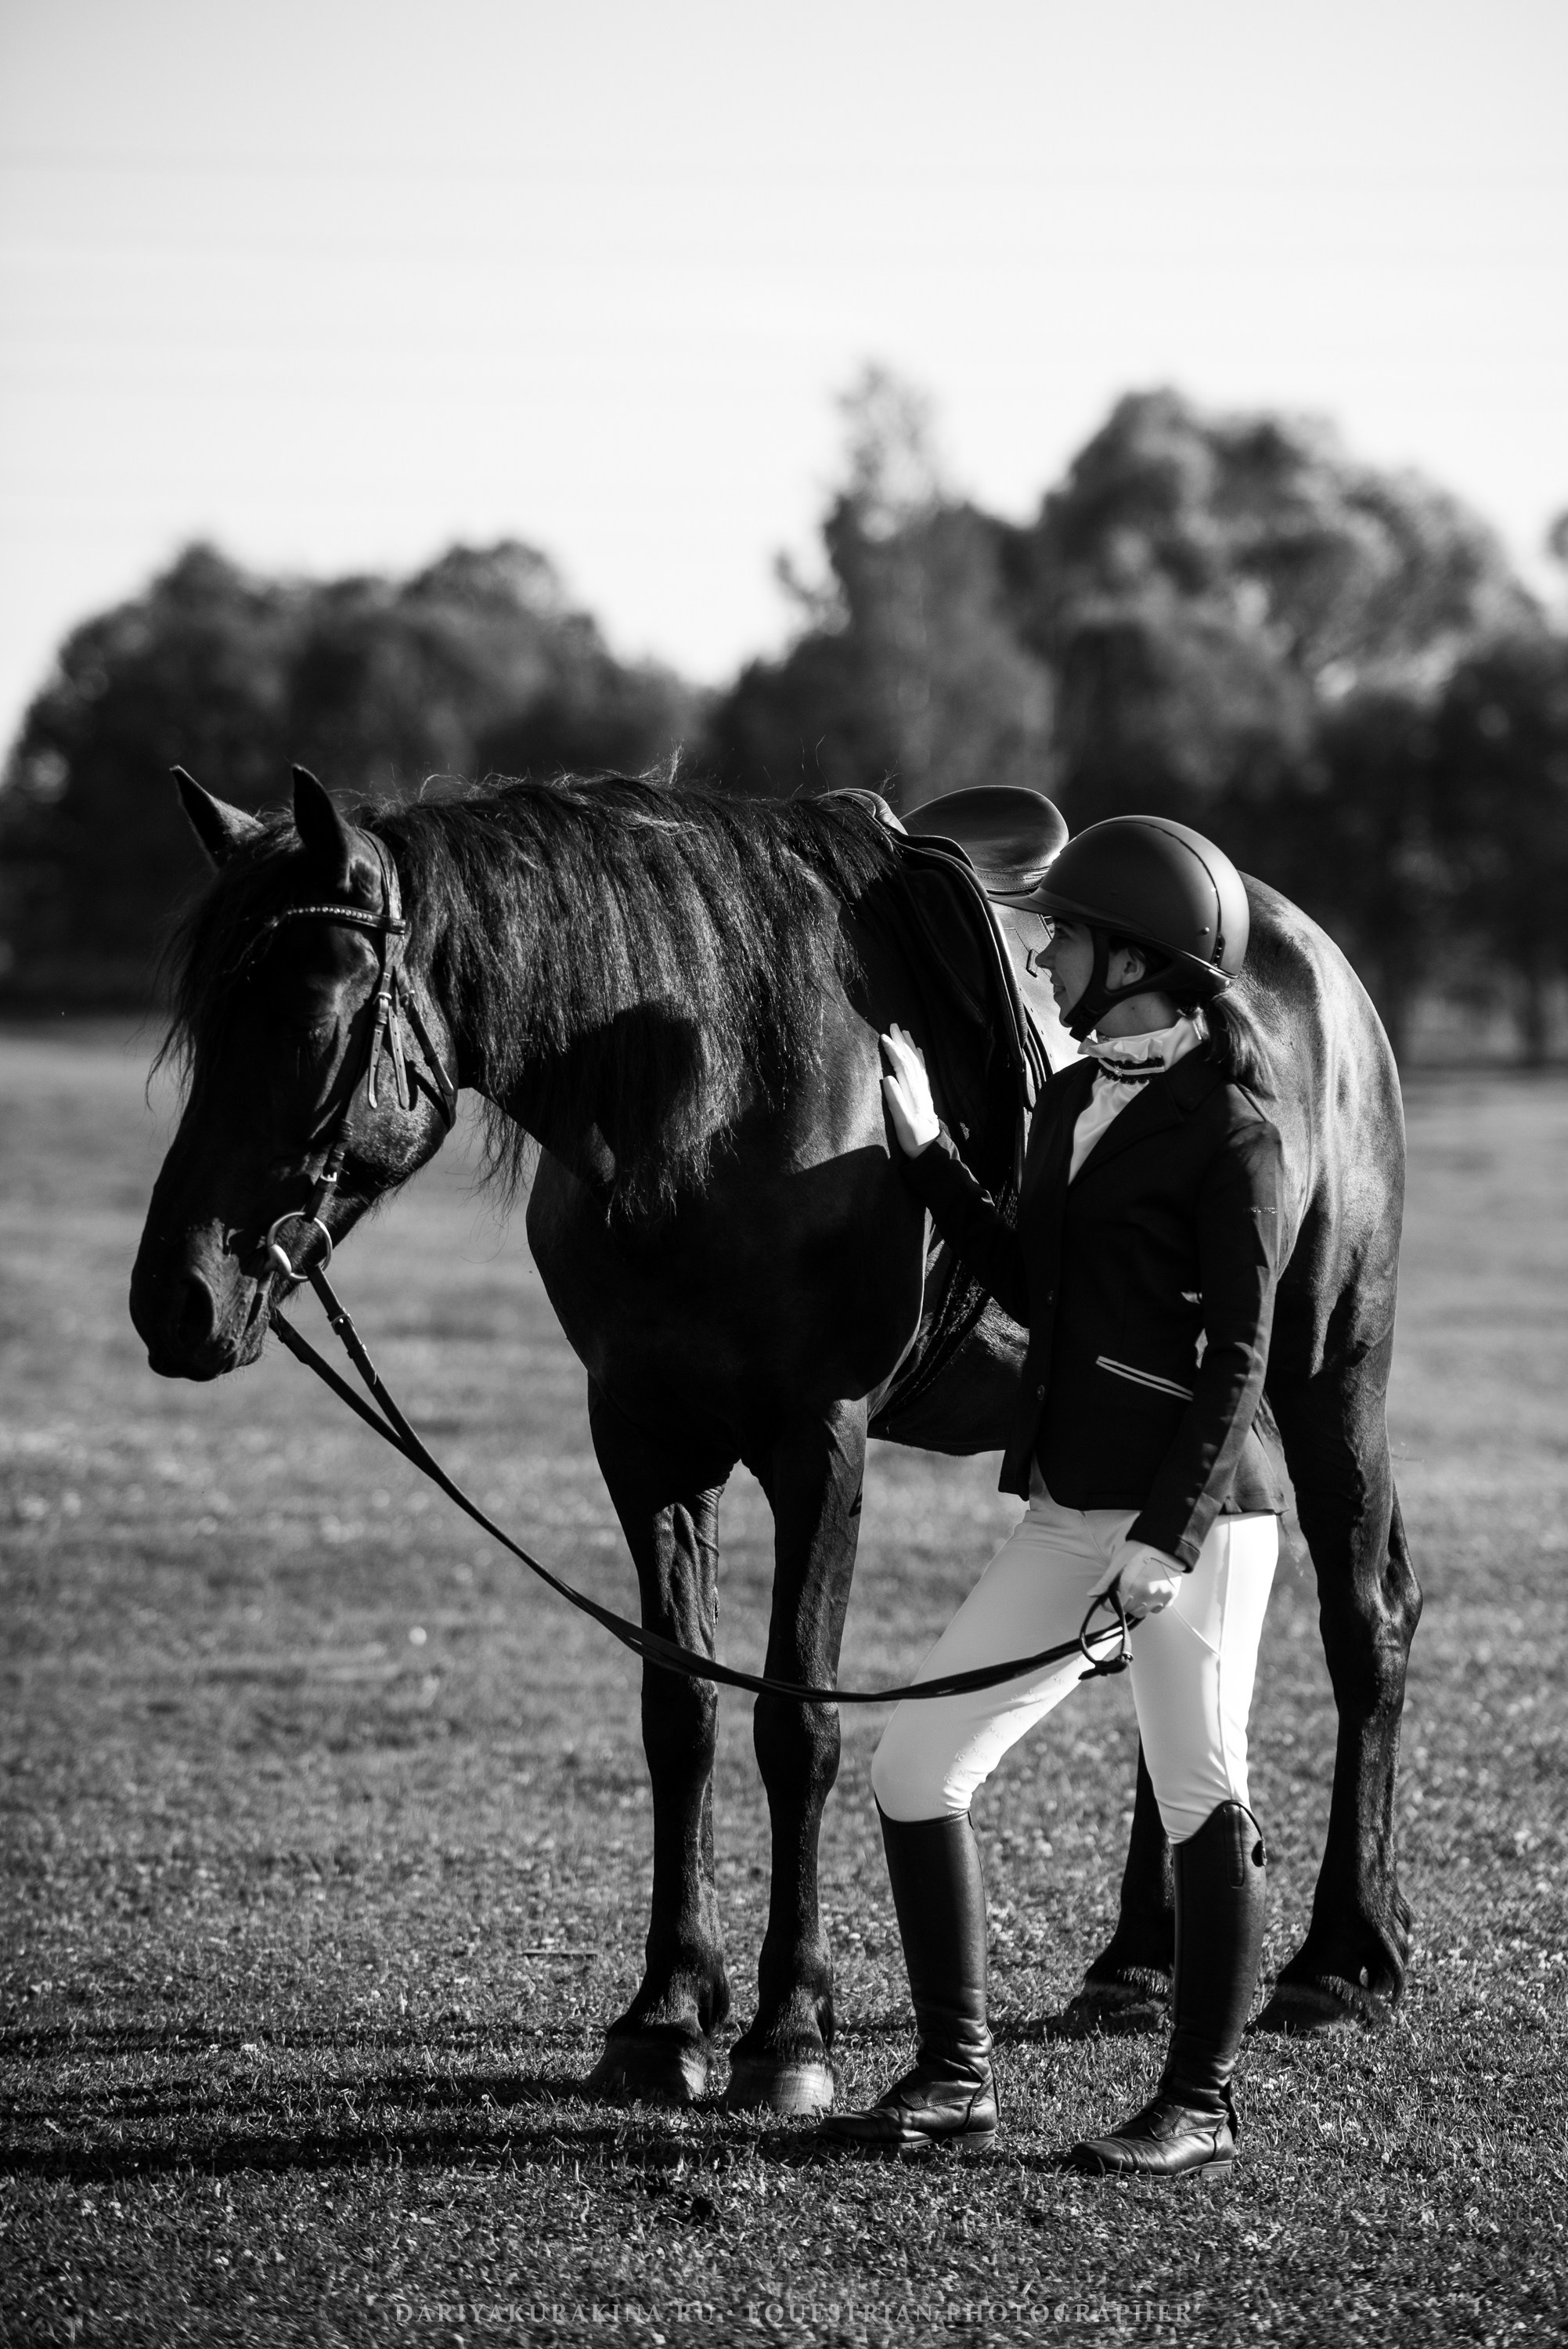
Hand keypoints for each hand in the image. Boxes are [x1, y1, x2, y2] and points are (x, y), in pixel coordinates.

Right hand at [880, 1024, 939, 1155]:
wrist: (932, 1152)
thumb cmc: (915, 1141)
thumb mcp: (903, 1124)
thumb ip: (896, 1101)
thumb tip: (887, 1078)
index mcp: (913, 1094)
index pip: (902, 1067)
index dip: (893, 1051)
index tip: (883, 1037)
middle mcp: (920, 1090)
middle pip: (911, 1061)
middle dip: (902, 1042)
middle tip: (894, 1026)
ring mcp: (924, 1092)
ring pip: (917, 1064)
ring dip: (910, 1047)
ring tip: (905, 1033)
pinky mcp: (925, 1097)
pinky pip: (922, 1072)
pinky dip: (920, 1060)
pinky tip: (918, 1052)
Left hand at [1087, 1538, 1185, 1617]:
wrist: (1163, 1543)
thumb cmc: (1138, 1549)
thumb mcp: (1118, 1562)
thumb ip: (1106, 1581)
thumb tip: (1091, 1594)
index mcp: (1131, 1584)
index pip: (1115, 1606)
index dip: (1108, 1604)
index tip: (1107, 1600)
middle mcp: (1147, 1593)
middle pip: (1128, 1610)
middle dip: (1122, 1603)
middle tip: (1124, 1590)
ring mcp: (1160, 1596)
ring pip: (1142, 1612)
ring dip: (1136, 1606)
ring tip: (1137, 1590)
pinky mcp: (1170, 1596)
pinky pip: (1157, 1609)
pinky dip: (1151, 1604)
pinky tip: (1150, 1591)